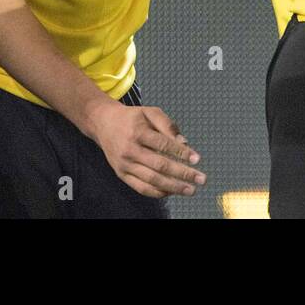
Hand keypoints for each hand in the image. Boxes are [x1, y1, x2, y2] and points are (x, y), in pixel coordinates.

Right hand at [85, 99, 204, 197]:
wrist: (104, 124)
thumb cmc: (132, 118)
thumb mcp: (150, 112)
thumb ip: (168, 125)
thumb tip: (183, 143)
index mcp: (138, 131)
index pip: (163, 145)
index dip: (181, 153)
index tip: (197, 159)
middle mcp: (130, 149)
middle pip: (159, 165)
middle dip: (182, 174)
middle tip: (201, 178)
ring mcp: (124, 164)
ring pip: (151, 180)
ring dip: (173, 187)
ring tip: (190, 190)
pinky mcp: (121, 175)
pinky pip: (141, 188)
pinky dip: (158, 192)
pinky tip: (172, 191)